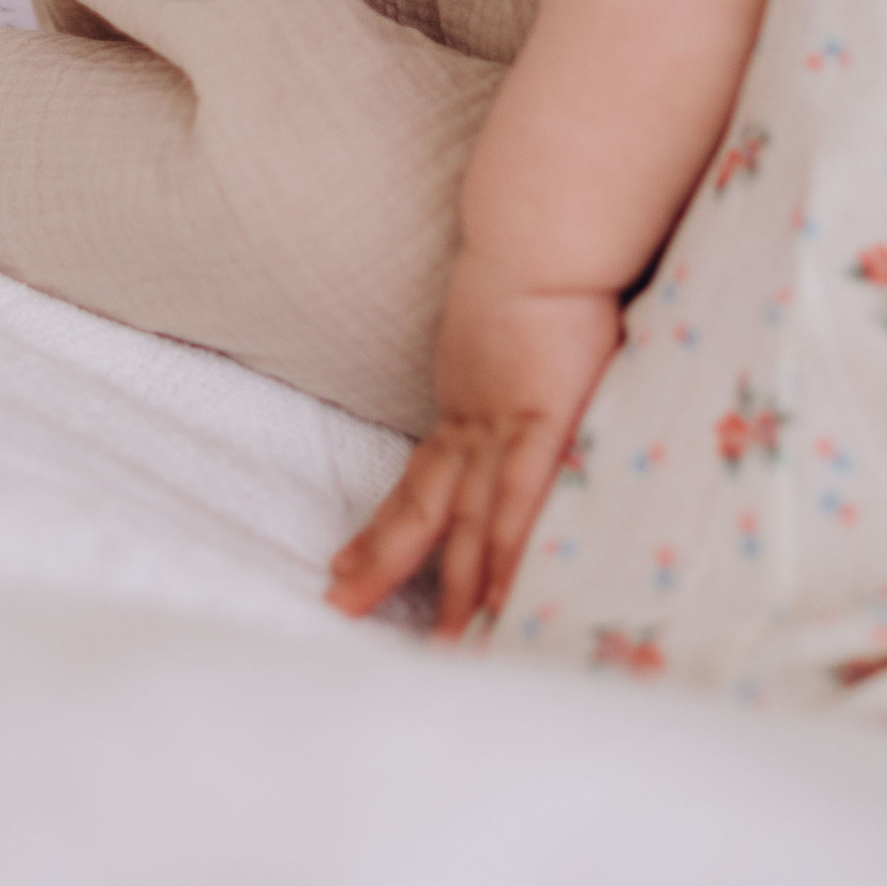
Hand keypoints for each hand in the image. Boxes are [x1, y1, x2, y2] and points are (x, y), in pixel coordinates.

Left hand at [327, 246, 621, 638]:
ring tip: (439, 645)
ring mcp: (506, 430)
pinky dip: (508, 551)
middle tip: (344, 616)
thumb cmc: (534, 278)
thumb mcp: (503, 336)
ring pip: (468, 522)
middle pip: (426, 514)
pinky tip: (500, 597)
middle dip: (386, 569)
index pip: (421, 487)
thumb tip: (504, 383)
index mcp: (466, 411)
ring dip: (454, 587)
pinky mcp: (543, 423)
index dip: (386, 533)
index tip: (348, 572)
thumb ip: (502, 374)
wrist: (541, 240)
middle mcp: (475, 429)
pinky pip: (522, 499)